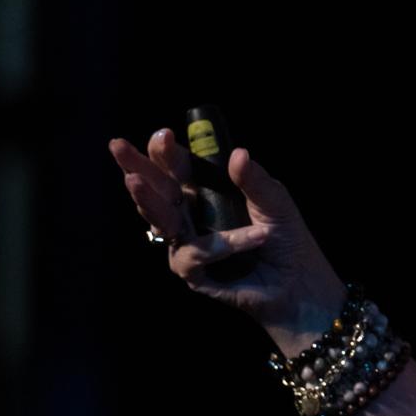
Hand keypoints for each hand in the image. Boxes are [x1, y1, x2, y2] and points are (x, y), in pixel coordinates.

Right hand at [108, 128, 346, 357]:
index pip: (177, 168)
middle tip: (118, 145)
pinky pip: (197, 253)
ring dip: (148, 200)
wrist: (297, 280)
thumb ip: (253, 179)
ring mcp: (186, 243)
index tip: (164, 135)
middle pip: (156, 189)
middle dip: (135, 167)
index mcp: (205, 192)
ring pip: (160, 220)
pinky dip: (225, 244)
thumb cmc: (284, 236)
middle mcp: (189, 215)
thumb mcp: (274, 200)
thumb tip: (237, 152)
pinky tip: (254, 238)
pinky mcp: (193, 271)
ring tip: (135, 181)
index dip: (165, 152)